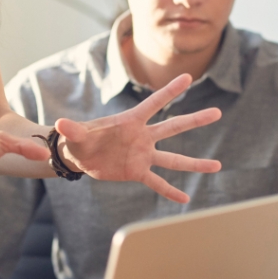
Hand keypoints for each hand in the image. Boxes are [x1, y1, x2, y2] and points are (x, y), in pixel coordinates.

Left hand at [54, 73, 222, 202]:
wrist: (80, 156)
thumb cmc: (79, 138)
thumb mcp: (75, 134)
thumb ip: (73, 128)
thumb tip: (60, 123)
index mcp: (130, 122)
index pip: (153, 104)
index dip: (169, 91)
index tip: (188, 77)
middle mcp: (142, 137)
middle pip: (173, 126)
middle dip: (195, 121)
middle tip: (217, 113)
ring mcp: (143, 155)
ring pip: (174, 159)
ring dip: (194, 164)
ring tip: (217, 166)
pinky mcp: (138, 171)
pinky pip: (157, 182)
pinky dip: (170, 192)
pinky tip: (186, 201)